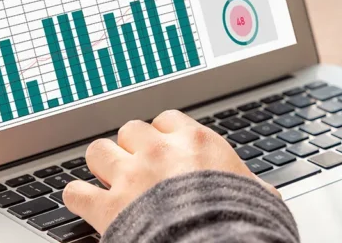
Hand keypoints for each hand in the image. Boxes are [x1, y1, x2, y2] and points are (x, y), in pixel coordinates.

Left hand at [62, 110, 278, 233]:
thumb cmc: (240, 221)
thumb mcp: (258, 197)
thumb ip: (250, 186)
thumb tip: (265, 194)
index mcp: (197, 143)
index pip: (167, 120)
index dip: (163, 135)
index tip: (165, 149)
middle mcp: (159, 152)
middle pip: (130, 130)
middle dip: (131, 148)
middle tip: (136, 167)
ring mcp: (130, 178)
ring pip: (97, 151)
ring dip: (102, 165)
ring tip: (108, 179)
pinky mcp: (107, 208)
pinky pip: (76, 192)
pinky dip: (78, 198)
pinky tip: (85, 203)